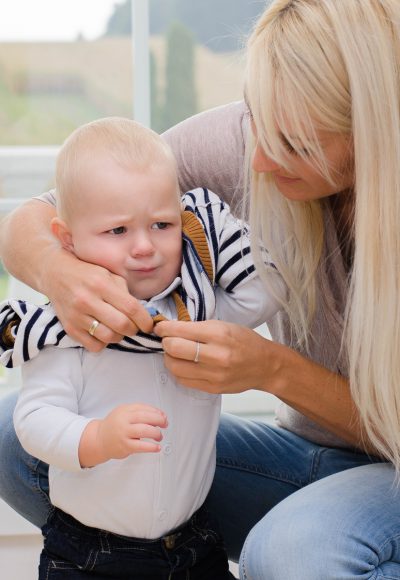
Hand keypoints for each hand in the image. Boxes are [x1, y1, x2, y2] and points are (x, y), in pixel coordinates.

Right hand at [43, 249, 153, 350]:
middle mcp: (88, 300)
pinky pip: (94, 346)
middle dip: (134, 329)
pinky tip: (103, 332)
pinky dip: (103, 343)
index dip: (145, 320)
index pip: (131, 307)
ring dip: (119, 337)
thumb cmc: (87, 274)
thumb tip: (142, 313)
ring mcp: (77, 316)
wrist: (55, 274)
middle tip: (134, 327)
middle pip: (122, 325)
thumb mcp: (108, 274)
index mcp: (101, 284)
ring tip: (119, 329)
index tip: (149, 324)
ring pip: (109, 337)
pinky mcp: (69, 328)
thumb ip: (125, 292)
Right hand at [80, 404, 167, 466]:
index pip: (143, 408)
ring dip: (156, 433)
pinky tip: (157, 447)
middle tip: (165, 424)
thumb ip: (140, 411)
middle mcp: (124, 420)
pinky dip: (152, 447)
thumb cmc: (114, 426)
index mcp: (125, 410)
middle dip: (159, 420)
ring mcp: (124, 433)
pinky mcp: (125, 446)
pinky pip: (141, 446)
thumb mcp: (124, 412)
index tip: (163, 416)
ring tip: (159, 436)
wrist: (99, 439)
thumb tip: (160, 415)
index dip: (156, 412)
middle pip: (145, 417)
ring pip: (144, 430)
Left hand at [155, 320, 275, 393]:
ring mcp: (214, 374)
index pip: (180, 331)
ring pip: (175, 367)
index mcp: (219, 334)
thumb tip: (170, 328)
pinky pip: (184, 381)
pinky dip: (178, 371)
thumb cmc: (244, 341)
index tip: (160, 327)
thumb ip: (198, 327)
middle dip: (165, 343)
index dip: (164, 328)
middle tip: (166, 339)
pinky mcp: (212, 388)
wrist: (265, 365)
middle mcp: (216, 355)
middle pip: (174, 349)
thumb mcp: (224, 325)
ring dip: (169, 358)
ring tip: (174, 353)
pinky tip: (183, 364)